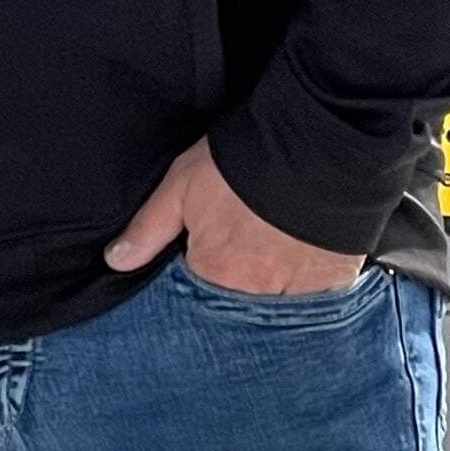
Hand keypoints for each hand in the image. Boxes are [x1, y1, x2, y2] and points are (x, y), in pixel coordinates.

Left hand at [105, 139, 362, 294]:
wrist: (316, 149)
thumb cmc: (241, 165)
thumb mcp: (181, 187)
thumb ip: (148, 229)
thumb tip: (116, 261)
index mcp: (214, 274)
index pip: (196, 290)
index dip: (198, 267)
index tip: (208, 246)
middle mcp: (256, 295)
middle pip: (236, 299)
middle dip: (235, 280)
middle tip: (244, 241)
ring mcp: (299, 294)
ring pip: (275, 301)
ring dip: (270, 283)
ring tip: (273, 247)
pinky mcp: (334, 285)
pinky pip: (314, 299)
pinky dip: (306, 283)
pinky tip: (303, 256)